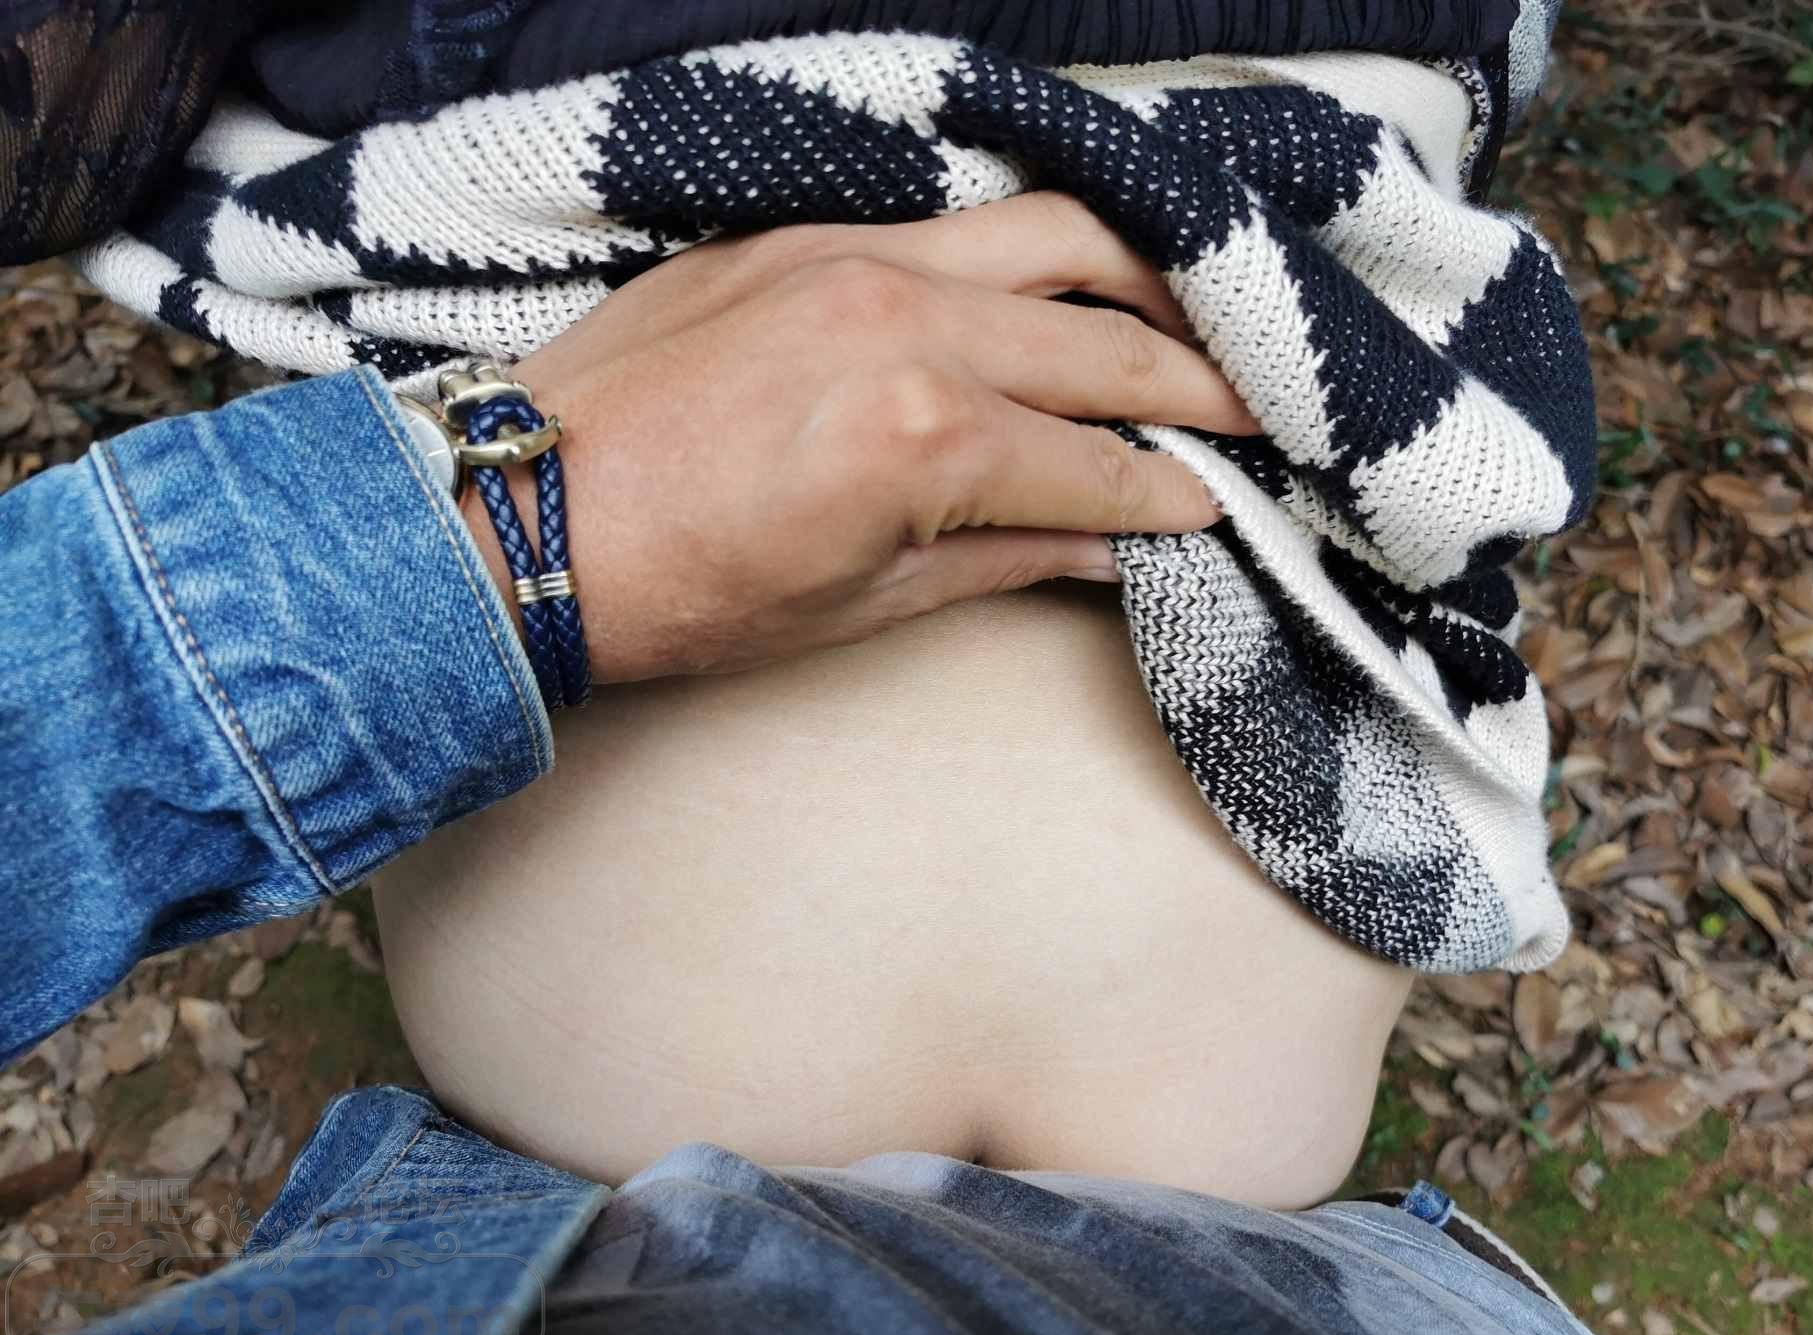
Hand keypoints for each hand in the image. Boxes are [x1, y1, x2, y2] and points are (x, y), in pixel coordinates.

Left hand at [468, 192, 1255, 682]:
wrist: (519, 511)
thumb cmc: (680, 587)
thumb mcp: (862, 603)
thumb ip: (1005, 559)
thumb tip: (1109, 546)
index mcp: (926, 438)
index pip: (1099, 463)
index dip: (1173, 492)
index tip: (1221, 503)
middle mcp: (909, 322)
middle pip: (1105, 344)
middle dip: (1200, 384)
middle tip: (1258, 408)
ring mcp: (856, 258)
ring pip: (1052, 237)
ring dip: (1141, 280)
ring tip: (1192, 317)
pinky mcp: (807, 233)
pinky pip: (957, 219)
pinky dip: (1032, 248)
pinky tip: (1062, 279)